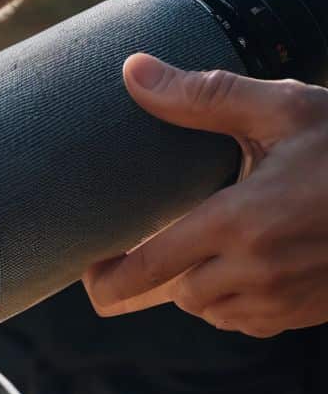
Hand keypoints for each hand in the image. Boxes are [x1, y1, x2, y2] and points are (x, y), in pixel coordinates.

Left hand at [84, 53, 327, 337]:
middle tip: (148, 245)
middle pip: (173, 292)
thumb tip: (133, 71)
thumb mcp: (284, 109)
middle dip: (159, 272)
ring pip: (207, 310)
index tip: (88, 270)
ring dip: (195, 287)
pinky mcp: (305, 313)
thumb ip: (203, 96)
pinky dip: (232, 303)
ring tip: (203, 247)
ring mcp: (283, 299)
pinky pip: (245, 322)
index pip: (148, 268)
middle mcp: (257, 270)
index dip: (107, 279)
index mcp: (240, 221)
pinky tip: (242, 267)